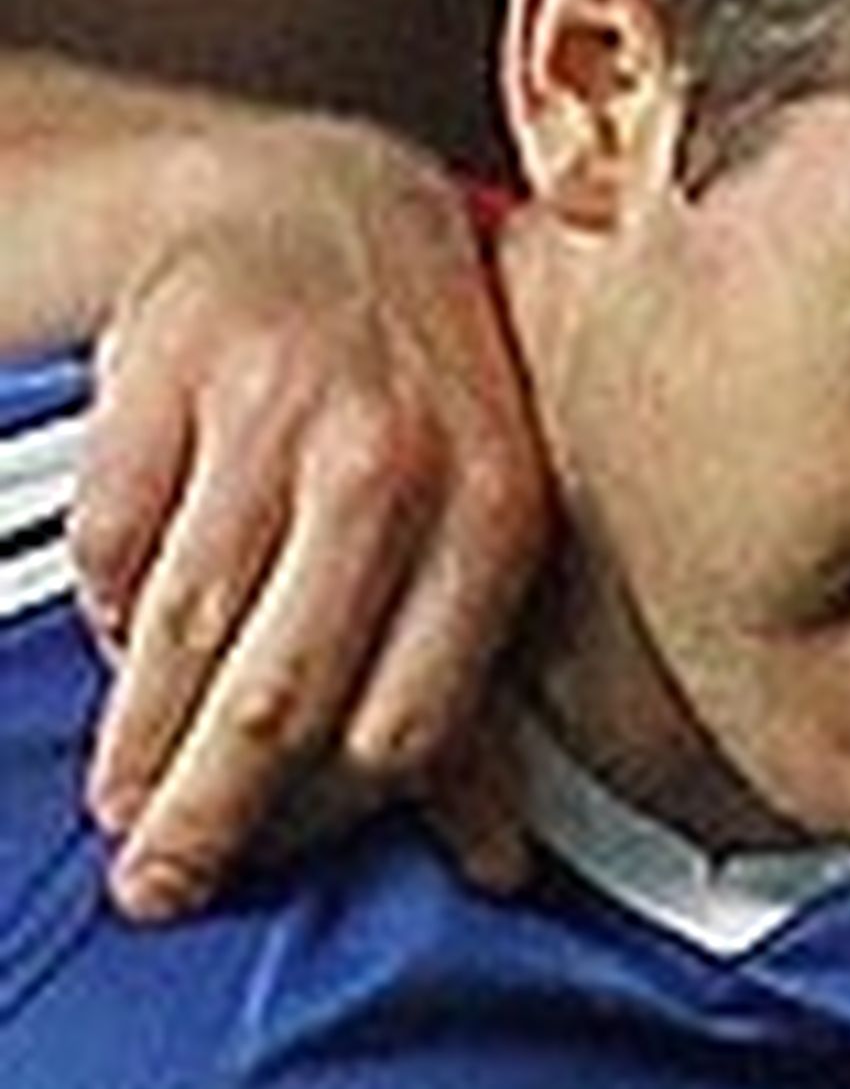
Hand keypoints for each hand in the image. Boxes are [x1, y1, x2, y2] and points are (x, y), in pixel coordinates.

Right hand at [77, 113, 549, 915]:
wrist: (323, 205)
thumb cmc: (423, 388)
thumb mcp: (487, 523)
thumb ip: (486, 689)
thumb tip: (498, 859)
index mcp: (496, 513)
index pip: (410, 720)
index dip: (334, 816)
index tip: (278, 864)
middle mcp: (394, 462)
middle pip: (284, 695)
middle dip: (211, 813)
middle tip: (161, 884)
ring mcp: (275, 413)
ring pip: (186, 631)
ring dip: (144, 737)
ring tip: (123, 797)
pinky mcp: (166, 374)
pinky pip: (116, 542)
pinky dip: (111, 603)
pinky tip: (125, 630)